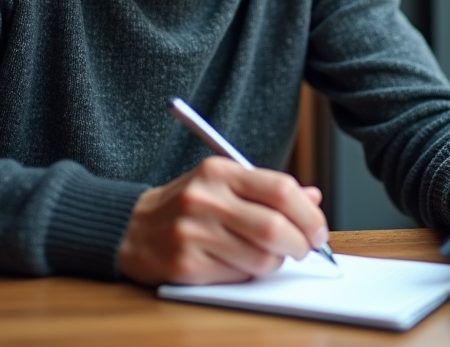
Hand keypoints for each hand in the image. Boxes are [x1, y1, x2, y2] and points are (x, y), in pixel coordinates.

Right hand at [118, 156, 328, 285]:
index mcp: (219, 172)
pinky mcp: (186, 265)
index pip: (281, 190)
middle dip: (301, 244)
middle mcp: (206, 199)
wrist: (131, 227)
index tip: (318, 229)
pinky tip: (242, 263)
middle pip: (275, 227)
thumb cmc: (188, 204)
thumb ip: (268, 189)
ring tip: (269, 255)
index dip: (309, 214)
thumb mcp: (224, 183)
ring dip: (276, 262)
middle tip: (305, 248)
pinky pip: (238, 276)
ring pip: (261, 258)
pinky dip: (250, 273)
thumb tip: (313, 199)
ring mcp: (194, 233)